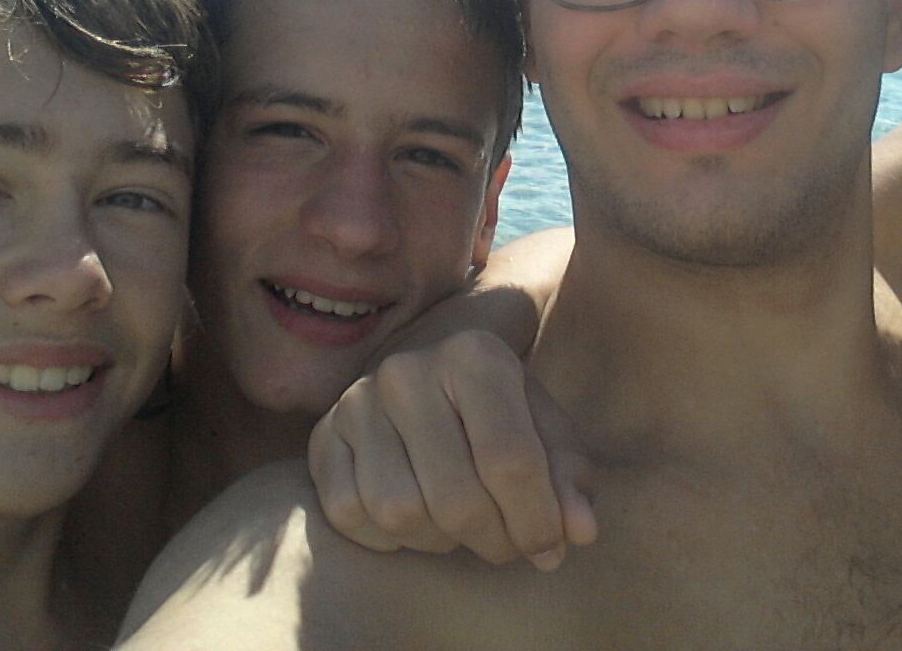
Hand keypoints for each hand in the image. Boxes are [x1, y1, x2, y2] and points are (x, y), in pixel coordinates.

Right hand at [309, 329, 597, 568]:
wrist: (433, 356)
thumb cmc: (499, 401)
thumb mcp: (544, 424)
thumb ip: (569, 477)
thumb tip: (579, 533)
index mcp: (473, 356)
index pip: (509, 459)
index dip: (537, 518)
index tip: (550, 545)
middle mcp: (407, 371)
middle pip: (455, 497)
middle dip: (494, 539)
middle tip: (510, 543)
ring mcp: (357, 402)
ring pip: (400, 513)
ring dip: (441, 540)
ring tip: (464, 524)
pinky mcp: (322, 435)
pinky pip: (350, 515)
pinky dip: (388, 536)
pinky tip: (417, 516)